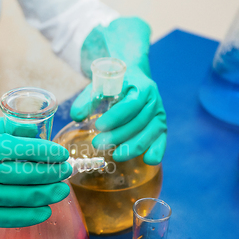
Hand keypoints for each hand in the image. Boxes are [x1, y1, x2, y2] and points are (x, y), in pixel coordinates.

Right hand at [0, 109, 70, 227]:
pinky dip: (28, 216)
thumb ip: (6, 128)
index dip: (49, 153)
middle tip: (67, 172)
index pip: (27, 149)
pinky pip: (7, 217)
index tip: (62, 154)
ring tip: (61, 191)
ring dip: (47, 194)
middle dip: (54, 174)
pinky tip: (43, 212)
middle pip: (30, 173)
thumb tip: (33, 129)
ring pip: (23, 196)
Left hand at [71, 17, 166, 164]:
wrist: (133, 77)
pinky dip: (157, 151)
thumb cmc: (113, 83)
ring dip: (133, 146)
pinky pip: (161, 140)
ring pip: (150, 133)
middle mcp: (153, 101)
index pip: (131, 104)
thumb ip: (87, 100)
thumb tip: (77, 116)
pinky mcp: (160, 127)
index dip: (116, 117)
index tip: (98, 126)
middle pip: (139, 121)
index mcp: (141, 87)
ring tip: (115, 155)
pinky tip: (148, 161)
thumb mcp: (99, 86)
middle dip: (118, 135)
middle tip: (98, 144)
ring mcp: (159, 115)